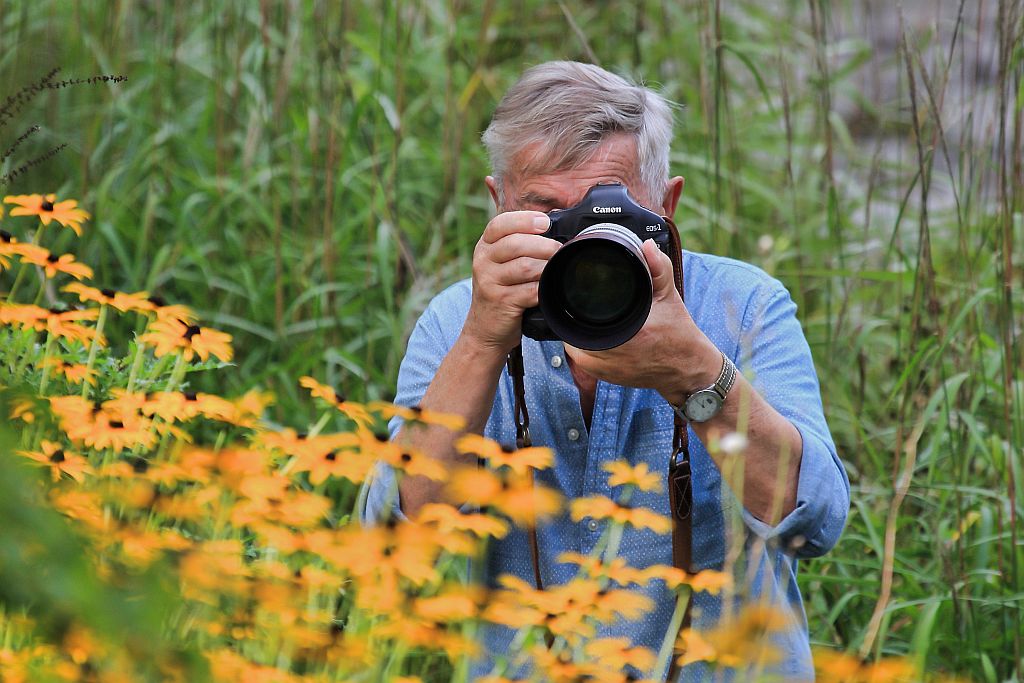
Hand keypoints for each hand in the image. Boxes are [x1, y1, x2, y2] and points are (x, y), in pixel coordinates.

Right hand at [462, 211, 560, 356]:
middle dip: (543, 245)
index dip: (524, 220)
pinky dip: (544, 288)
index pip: (500, 224)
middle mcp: (483, 261)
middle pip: (516, 244)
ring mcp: (489, 282)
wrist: (485, 328)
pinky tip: (549, 288)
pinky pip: (530, 290)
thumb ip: (519, 244)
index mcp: (485, 246)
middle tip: (559, 249)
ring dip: (546, 266)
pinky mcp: (501, 301)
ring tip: (556, 268)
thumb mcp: (500, 263)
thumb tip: (555, 226)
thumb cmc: (501, 290)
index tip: (545, 222)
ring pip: (525, 266)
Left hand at [563, 240, 719, 402]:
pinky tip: (590, 335)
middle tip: (581, 302)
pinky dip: (582, 347)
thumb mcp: (670, 296)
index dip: (578, 302)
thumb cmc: (679, 332)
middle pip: (575, 329)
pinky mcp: (605, 378)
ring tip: (585, 317)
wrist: (687, 369)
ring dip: (576, 332)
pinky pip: (581, 361)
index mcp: (631, 332)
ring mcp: (608, 369)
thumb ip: (658, 268)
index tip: (579, 293)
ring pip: (574, 346)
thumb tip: (646, 245)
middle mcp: (616, 354)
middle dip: (576, 315)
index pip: (585, 316)